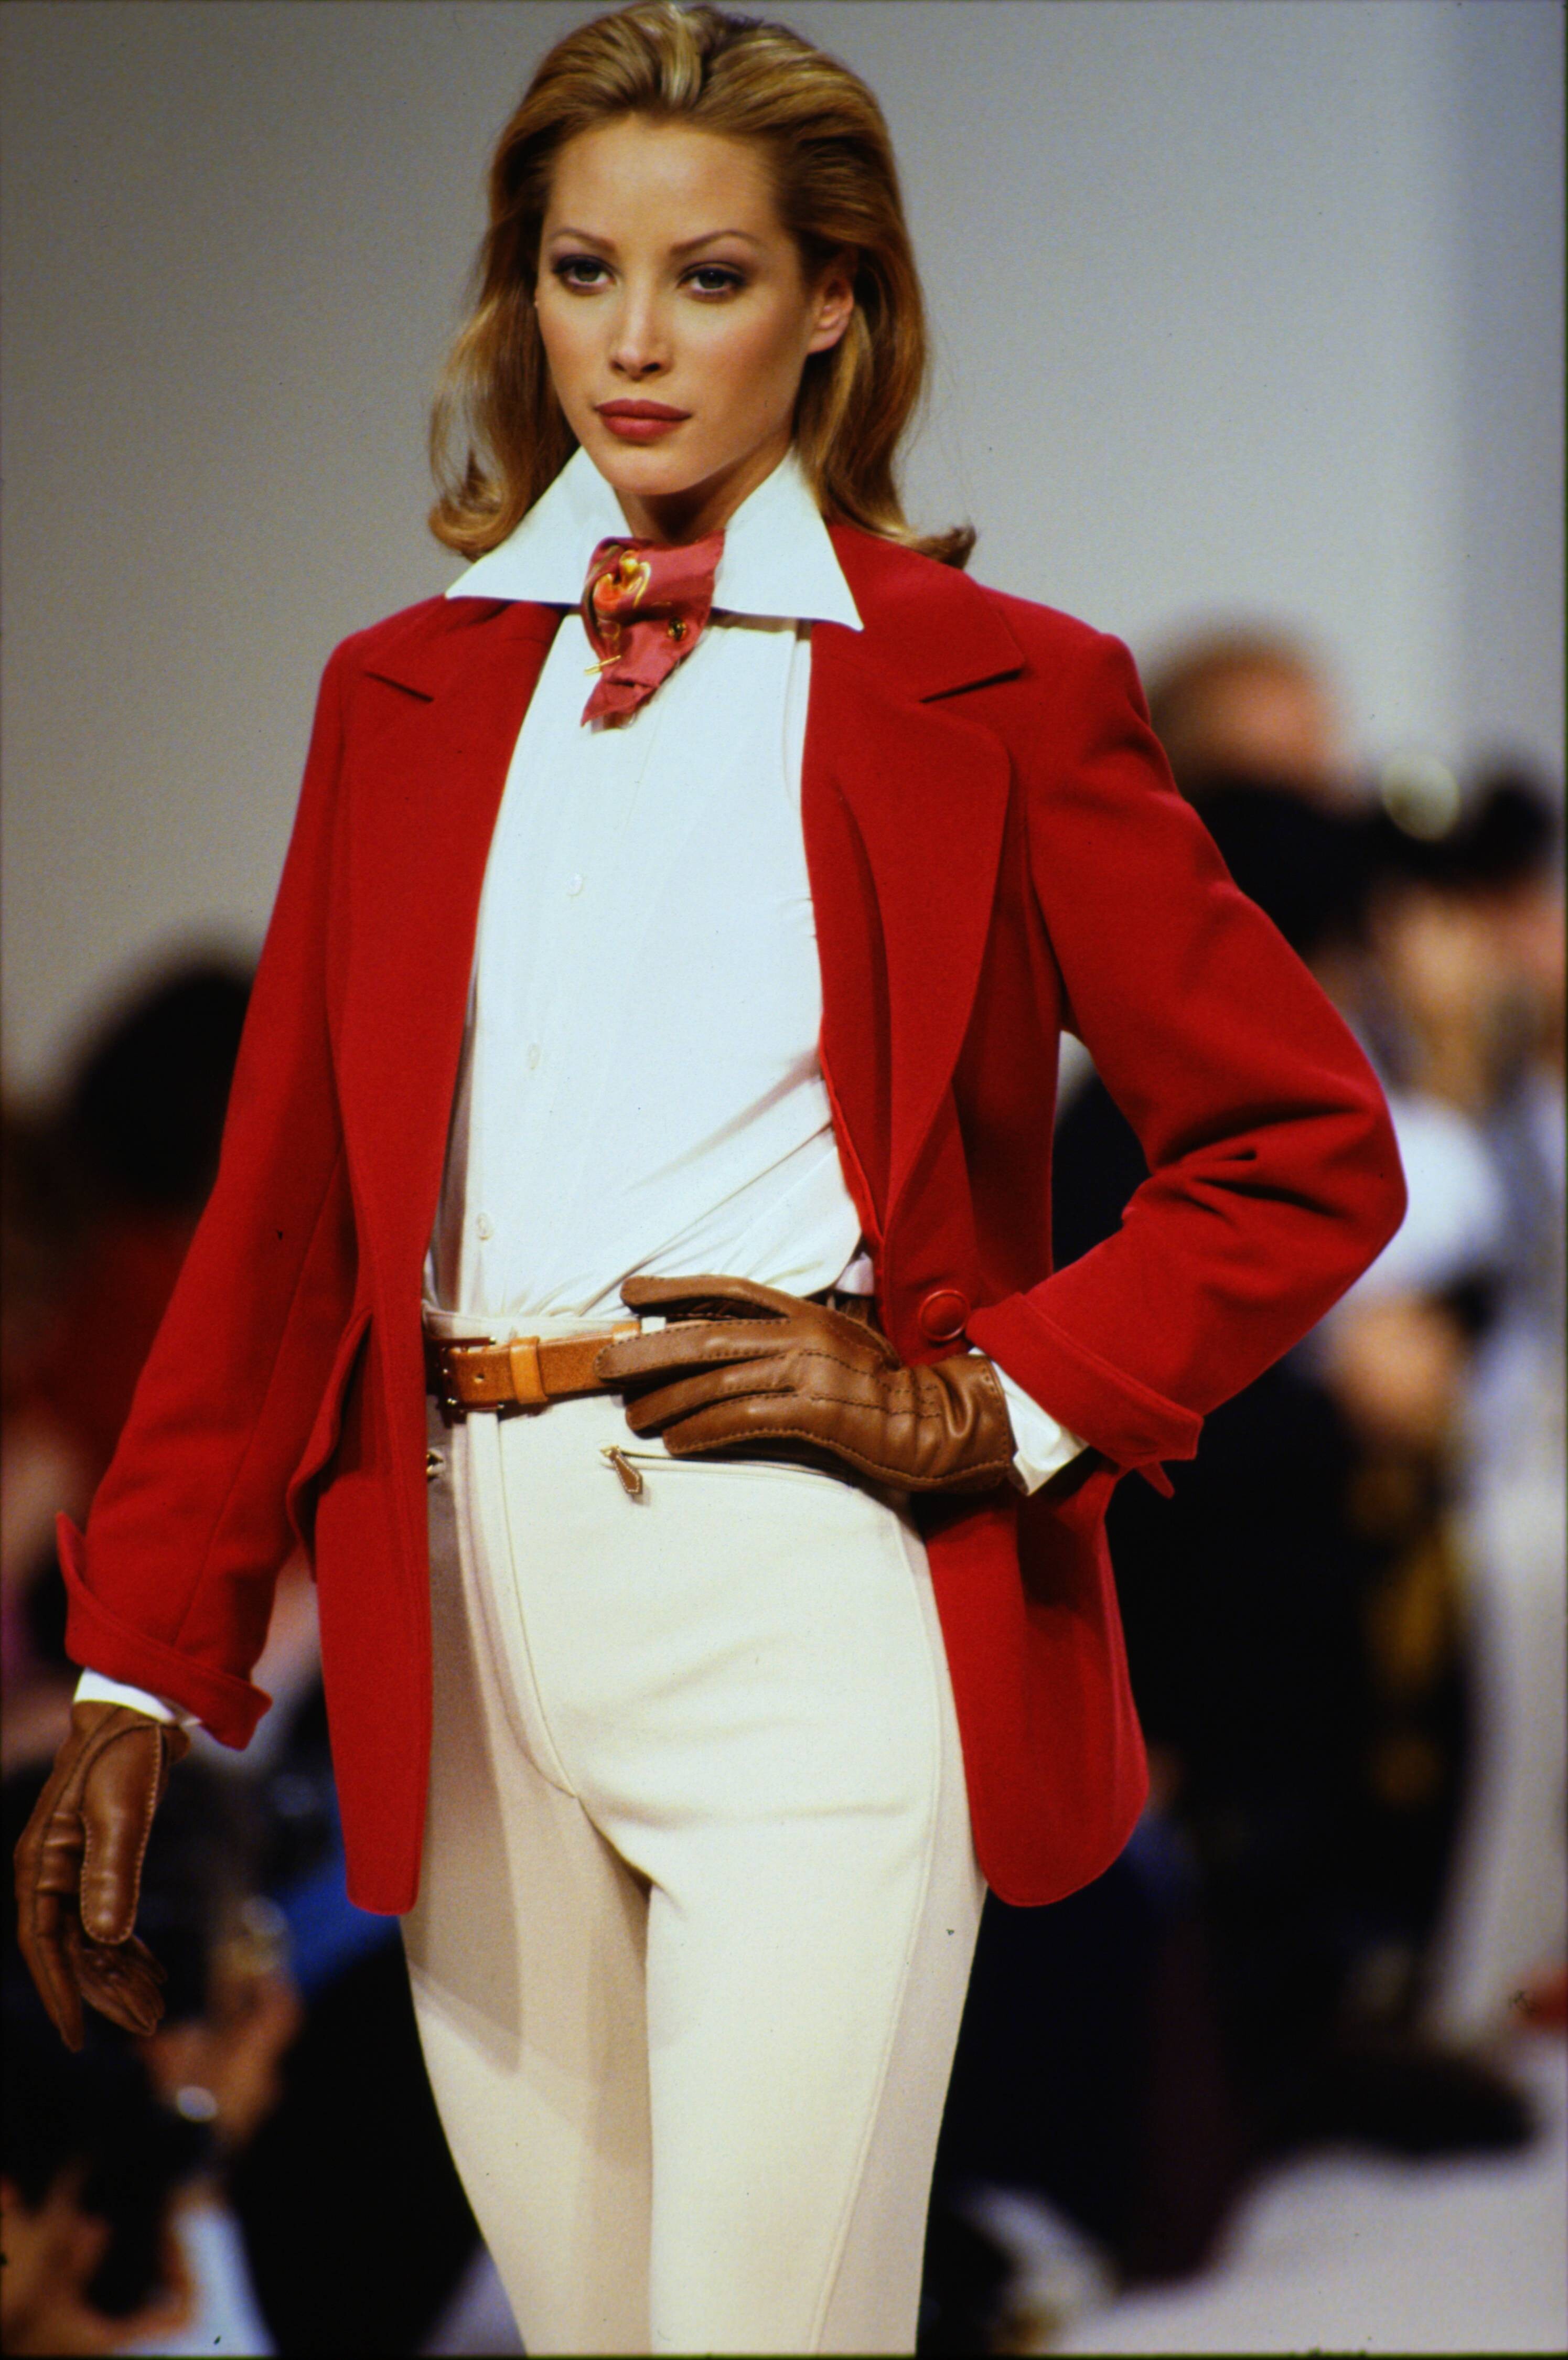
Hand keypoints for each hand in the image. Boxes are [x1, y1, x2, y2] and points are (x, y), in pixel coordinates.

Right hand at [14, 1701, 189, 2049]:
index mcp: (41, 1865)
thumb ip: (112, 1875)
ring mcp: (74, 1871)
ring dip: (124, 1975)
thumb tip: (107, 1940)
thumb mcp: (121, 1814)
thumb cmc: (124, 1757)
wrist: (140, 1714)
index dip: (60, 1991)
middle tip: (147, 2026)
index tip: (78, 2034)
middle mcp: (50, 1874)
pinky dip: (130, 1948)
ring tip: (158, 2009)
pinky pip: (109, 1920)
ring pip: (94, 1940)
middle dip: (107, 1992)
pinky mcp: (100, 1864)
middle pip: (73, 1950)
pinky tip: (154, 1970)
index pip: (44, 1944)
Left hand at [597, 1274, 1015, 1491]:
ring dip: (666, 1402)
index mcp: (805, 1313)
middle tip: (603, 1366)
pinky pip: (741, 1420)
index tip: (631, 1294)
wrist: (938, 1424)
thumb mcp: (841, 1347)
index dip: (676, 1289)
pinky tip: (676, 1443)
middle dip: (647, 1351)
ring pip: (715, 1383)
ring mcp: (806, 1373)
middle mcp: (800, 1335)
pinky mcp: (812, 1413)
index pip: (728, 1290)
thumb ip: (793, 1341)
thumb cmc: (888, 1391)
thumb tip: (736, 1347)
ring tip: (633, 1416)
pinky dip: (701, 1432)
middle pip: (705, 1337)